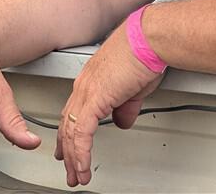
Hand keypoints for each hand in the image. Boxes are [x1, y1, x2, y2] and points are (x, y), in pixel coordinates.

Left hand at [54, 24, 163, 186]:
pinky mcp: (94, 99)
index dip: (68, 133)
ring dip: (74, 158)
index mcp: (90, 81)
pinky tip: (83, 166)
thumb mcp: (134, 88)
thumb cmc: (145, 53)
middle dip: (67, 151)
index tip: (67, 149)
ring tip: (77, 176)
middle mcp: (84, 86)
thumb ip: (125, 107)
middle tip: (69, 170)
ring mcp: (86, 92)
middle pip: (67, 125)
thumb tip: (122, 120)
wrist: (149, 39)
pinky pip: (82, 134)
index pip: (73, 112)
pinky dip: (81, 153)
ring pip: (71, 132)